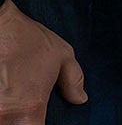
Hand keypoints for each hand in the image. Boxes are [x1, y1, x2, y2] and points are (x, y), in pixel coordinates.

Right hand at [0, 0, 86, 123]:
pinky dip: (2, 106)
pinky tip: (6, 92)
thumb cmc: (28, 39)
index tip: (41, 120)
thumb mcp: (62, 55)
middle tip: (26, 106)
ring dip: (9, 113)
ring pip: (3, 120)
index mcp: (30, 108)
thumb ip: (73, 80)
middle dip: (20, 120)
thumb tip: (80, 99)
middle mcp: (4, 114)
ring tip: (14, 96)